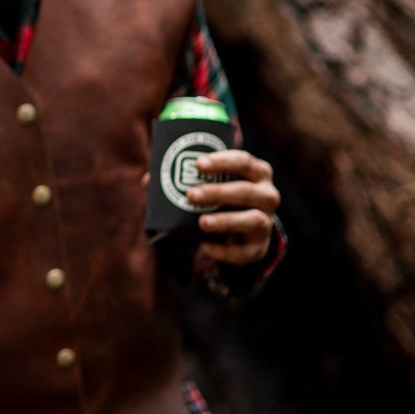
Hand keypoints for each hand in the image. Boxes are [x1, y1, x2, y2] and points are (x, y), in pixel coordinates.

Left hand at [188, 149, 279, 264]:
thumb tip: (147, 180)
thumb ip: (178, 180)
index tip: (198, 163)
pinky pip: (244, 251)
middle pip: (248, 191)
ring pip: (254, 220)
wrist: (238, 234)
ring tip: (201, 222)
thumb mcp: (207, 186)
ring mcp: (265, 223)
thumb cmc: (219, 199)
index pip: (245, 162)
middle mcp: (267, 196)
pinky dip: (223, 250)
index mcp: (257, 174)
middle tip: (191, 194)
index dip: (223, 161)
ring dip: (226, 220)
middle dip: (219, 192)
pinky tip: (204, 246)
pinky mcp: (258, 248)